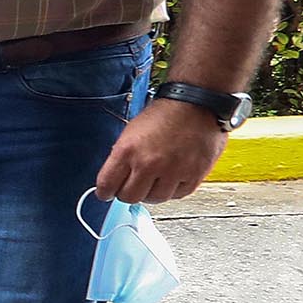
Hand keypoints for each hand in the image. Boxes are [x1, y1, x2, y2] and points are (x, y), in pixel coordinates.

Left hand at [96, 97, 226, 204]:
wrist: (197, 103)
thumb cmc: (165, 113)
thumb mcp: (131, 131)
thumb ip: (122, 156)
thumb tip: (116, 178)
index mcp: (127, 150)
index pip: (106, 185)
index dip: (105, 192)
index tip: (107, 193)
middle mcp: (148, 163)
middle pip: (129, 197)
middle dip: (127, 193)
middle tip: (132, 186)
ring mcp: (172, 171)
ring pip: (154, 199)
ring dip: (151, 193)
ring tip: (154, 180)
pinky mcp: (194, 175)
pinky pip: (177, 195)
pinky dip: (173, 190)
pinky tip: (171, 178)